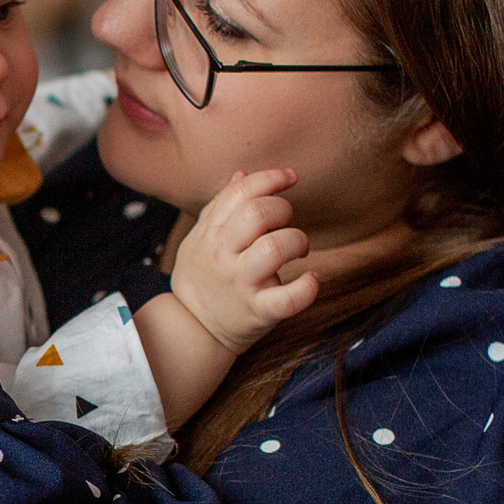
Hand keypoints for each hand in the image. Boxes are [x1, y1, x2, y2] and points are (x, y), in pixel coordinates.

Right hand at [168, 167, 318, 353]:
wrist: (191, 329)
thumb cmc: (202, 278)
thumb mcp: (199, 239)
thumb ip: (219, 207)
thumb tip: (242, 174)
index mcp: (211, 234)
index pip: (239, 193)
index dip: (269, 178)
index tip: (289, 177)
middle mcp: (224, 256)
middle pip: (257, 215)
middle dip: (282, 209)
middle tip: (286, 222)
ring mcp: (242, 284)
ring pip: (275, 248)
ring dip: (298, 241)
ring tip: (299, 250)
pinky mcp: (259, 311)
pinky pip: (289, 298)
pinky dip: (308, 287)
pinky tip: (312, 279)